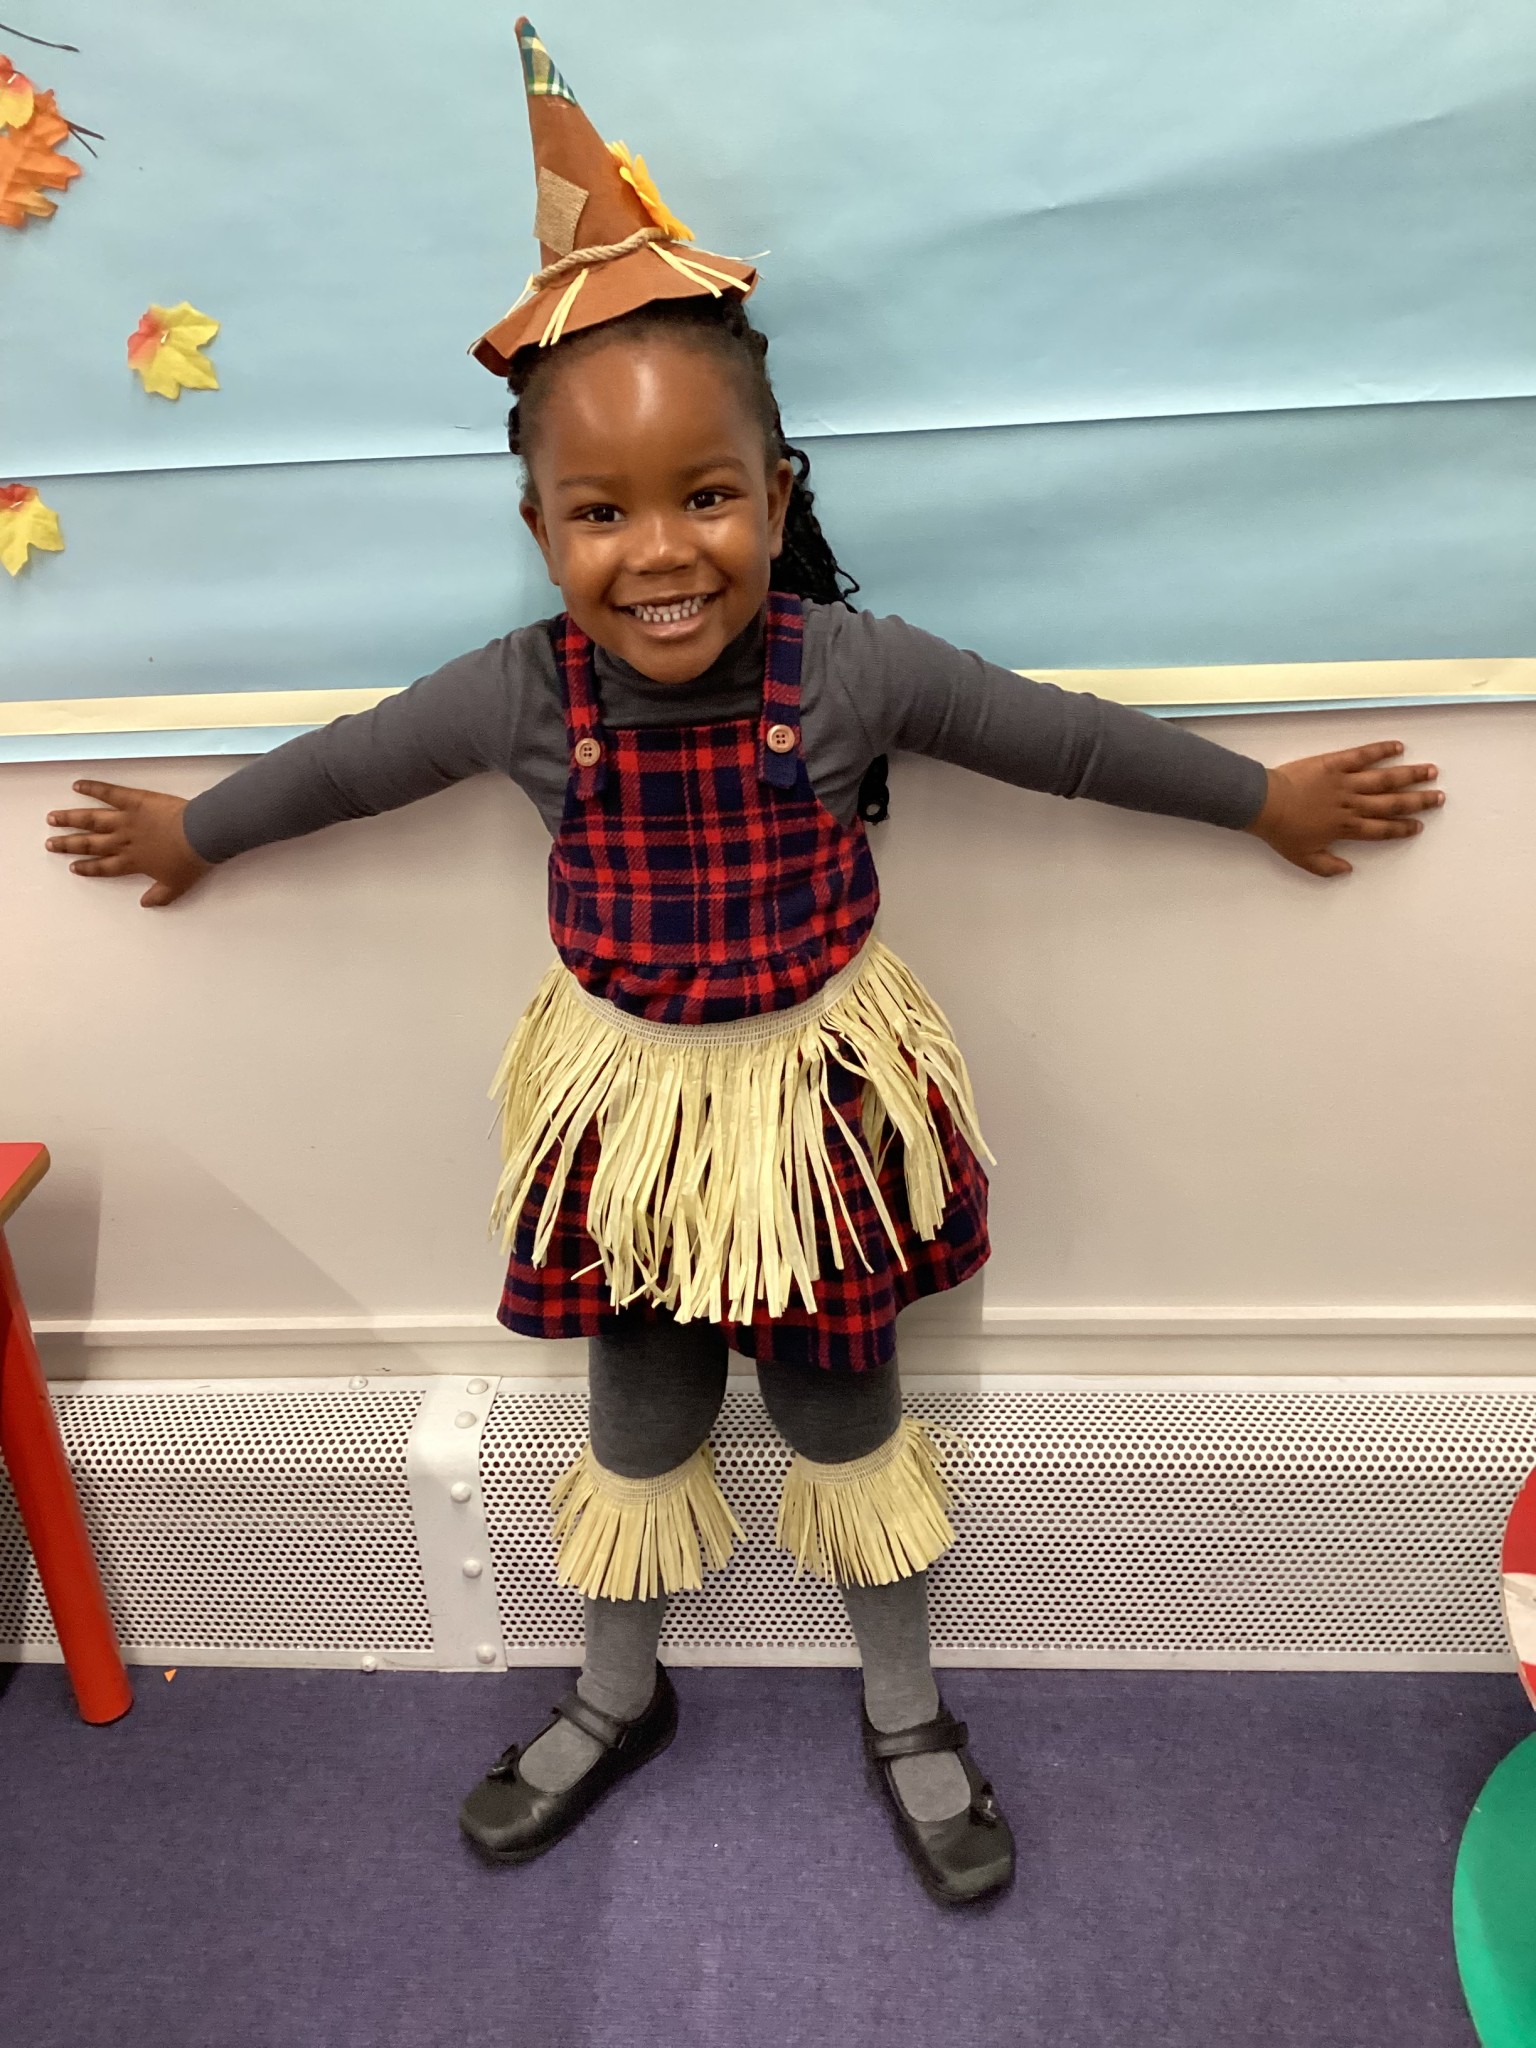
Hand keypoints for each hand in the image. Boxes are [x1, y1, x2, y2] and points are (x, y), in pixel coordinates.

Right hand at [45, 779, 211, 907]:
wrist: (200, 836)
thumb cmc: (190, 862)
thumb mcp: (177, 886)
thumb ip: (159, 896)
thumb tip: (145, 904)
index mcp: (133, 862)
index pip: (104, 867)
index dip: (88, 868)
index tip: (73, 867)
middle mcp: (123, 842)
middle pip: (90, 844)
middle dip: (69, 844)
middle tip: (50, 843)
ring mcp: (127, 820)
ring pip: (92, 820)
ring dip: (70, 819)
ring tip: (52, 818)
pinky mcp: (134, 800)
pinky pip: (109, 793)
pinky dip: (93, 788)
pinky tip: (77, 785)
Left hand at [1246, 741, 1443, 877]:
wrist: (1265, 804)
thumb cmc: (1282, 831)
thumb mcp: (1303, 858)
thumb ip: (1327, 867)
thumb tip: (1347, 871)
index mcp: (1346, 828)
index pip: (1381, 829)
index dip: (1402, 828)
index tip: (1418, 825)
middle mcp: (1352, 805)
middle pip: (1392, 803)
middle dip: (1418, 801)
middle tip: (1438, 797)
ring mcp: (1345, 783)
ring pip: (1384, 778)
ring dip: (1409, 775)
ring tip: (1431, 771)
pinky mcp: (1335, 764)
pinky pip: (1362, 755)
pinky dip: (1380, 750)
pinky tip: (1398, 747)